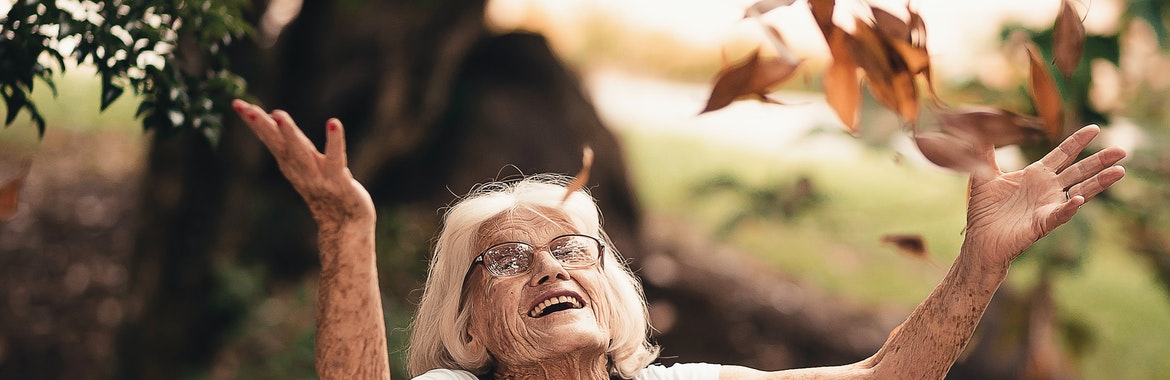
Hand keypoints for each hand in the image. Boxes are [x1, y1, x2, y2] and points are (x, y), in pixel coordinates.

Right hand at [232, 99, 374, 227]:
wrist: (345, 223)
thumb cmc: (325, 189)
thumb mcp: (304, 165)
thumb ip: (291, 143)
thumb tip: (274, 116)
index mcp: (290, 164)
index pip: (269, 139)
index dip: (254, 122)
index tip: (237, 103)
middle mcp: (300, 170)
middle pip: (278, 145)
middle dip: (262, 126)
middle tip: (246, 108)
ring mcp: (318, 177)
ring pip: (301, 153)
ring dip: (289, 134)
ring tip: (279, 115)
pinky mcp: (339, 181)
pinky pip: (335, 158)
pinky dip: (334, 141)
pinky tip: (333, 122)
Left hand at [965, 125, 1125, 269]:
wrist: (979, 240)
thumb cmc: (984, 211)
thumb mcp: (983, 177)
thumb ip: (985, 153)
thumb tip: (980, 129)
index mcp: (1036, 175)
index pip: (1062, 154)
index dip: (1077, 141)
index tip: (1095, 128)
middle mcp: (1047, 189)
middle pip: (1079, 170)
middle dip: (1100, 160)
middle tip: (1123, 150)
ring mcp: (1048, 206)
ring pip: (1080, 191)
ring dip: (1099, 182)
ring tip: (1119, 171)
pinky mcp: (1042, 223)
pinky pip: (1060, 214)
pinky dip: (1069, 207)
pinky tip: (1079, 198)